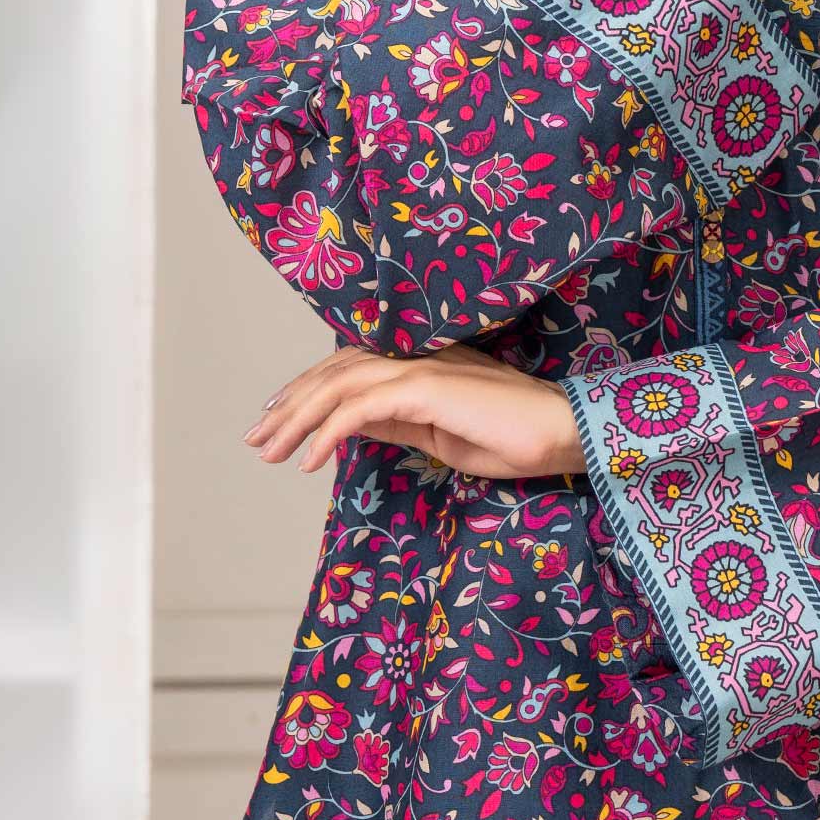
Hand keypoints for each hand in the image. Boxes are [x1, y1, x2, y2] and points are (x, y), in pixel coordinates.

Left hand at [243, 342, 585, 479]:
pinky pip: (362, 408)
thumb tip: (348, 426)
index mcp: (418, 365)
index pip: (347, 367)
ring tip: (271, 451)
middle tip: (256, 438)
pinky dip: (330, 433)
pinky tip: (310, 461)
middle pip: (334, 371)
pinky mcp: (426, 388)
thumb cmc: (512, 440)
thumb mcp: (437, 436)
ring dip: (297, 419)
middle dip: (289, 405)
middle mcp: (414, 357)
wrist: (563, 433)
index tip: (277, 420)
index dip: (307, 390)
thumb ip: (395, 423)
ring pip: (339, 384)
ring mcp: (420, 368)